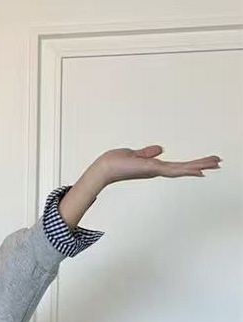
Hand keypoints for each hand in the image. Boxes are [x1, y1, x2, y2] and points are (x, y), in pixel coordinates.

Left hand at [93, 145, 222, 186]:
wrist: (105, 168)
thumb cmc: (114, 162)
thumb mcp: (134, 154)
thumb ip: (147, 152)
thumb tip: (159, 149)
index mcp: (153, 166)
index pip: (175, 166)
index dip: (189, 166)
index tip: (203, 165)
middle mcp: (157, 170)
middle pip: (183, 168)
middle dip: (200, 165)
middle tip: (218, 163)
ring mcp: (156, 171)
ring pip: (183, 169)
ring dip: (200, 166)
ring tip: (216, 163)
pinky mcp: (154, 169)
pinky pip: (174, 169)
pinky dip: (188, 170)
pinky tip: (199, 171)